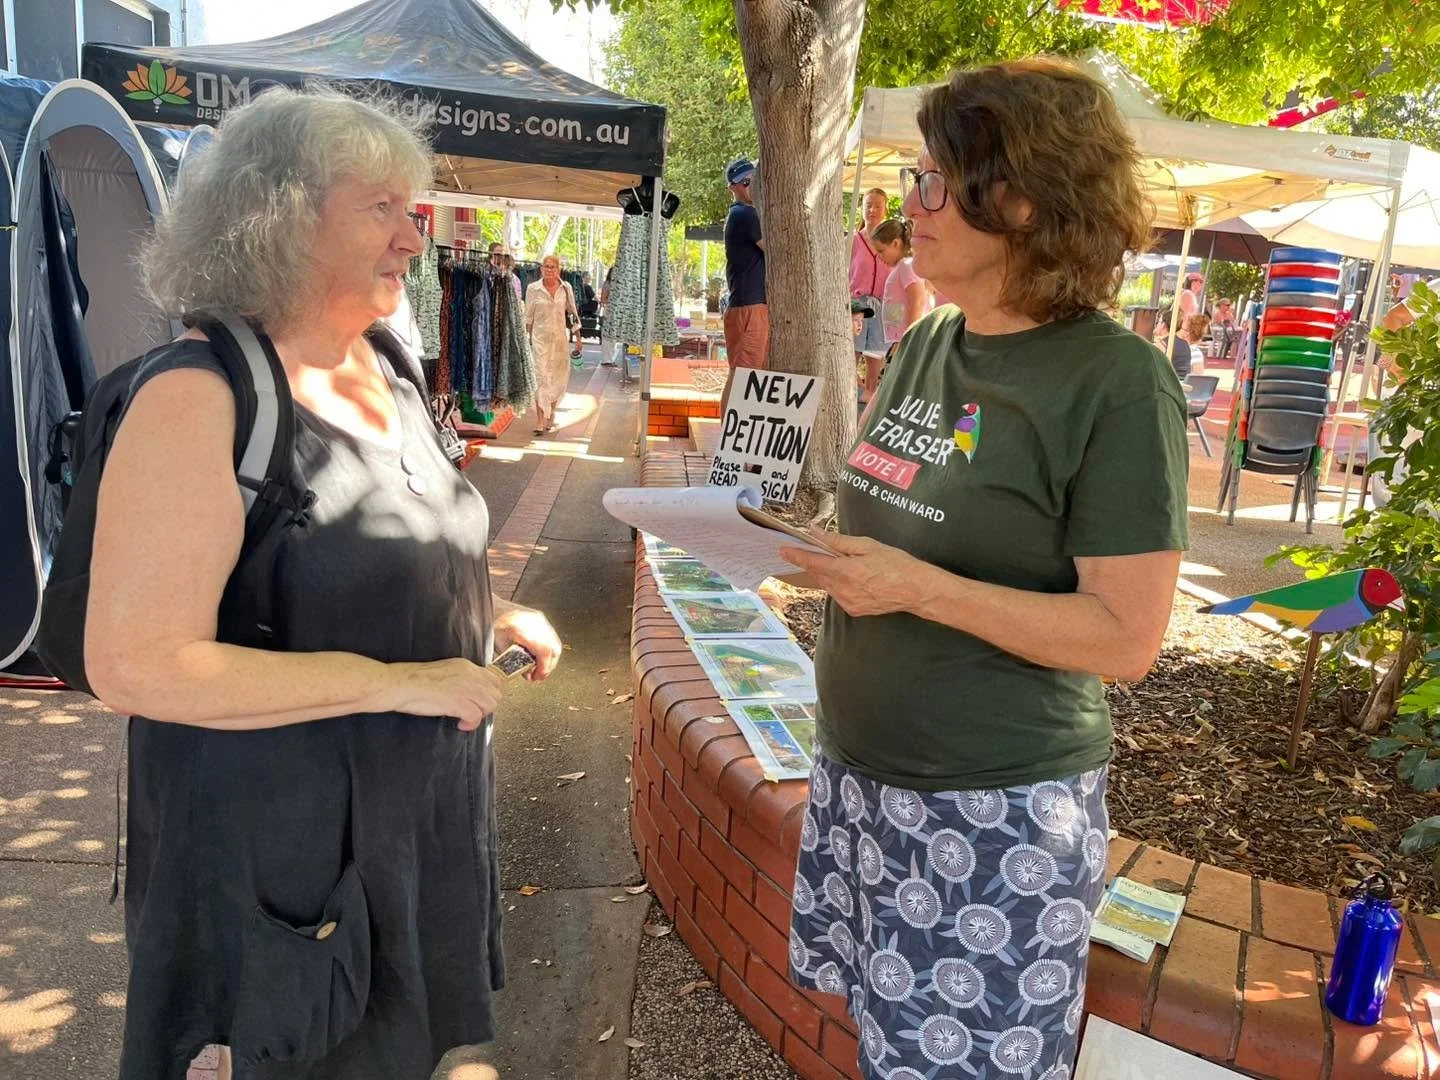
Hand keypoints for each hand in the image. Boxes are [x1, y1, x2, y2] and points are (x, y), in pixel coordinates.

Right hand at [386, 658, 502, 731]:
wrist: (402, 684)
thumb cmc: (415, 680)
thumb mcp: (444, 672)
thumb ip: (460, 679)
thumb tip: (468, 693)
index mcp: (466, 666)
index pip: (493, 680)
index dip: (488, 694)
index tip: (478, 703)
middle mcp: (470, 675)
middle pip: (495, 694)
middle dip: (486, 707)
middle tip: (471, 712)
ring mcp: (466, 688)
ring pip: (490, 705)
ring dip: (480, 715)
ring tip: (465, 719)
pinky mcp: (459, 702)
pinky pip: (476, 717)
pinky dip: (470, 724)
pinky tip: (460, 725)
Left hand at [493, 607, 562, 681]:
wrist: (492, 609)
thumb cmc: (492, 626)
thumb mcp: (501, 648)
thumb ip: (516, 662)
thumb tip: (529, 674)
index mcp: (521, 629)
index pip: (543, 651)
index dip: (544, 667)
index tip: (538, 676)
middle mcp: (534, 622)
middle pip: (552, 648)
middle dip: (548, 666)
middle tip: (539, 675)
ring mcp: (539, 619)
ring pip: (555, 643)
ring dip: (550, 659)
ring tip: (539, 667)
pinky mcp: (541, 619)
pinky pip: (552, 637)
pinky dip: (549, 650)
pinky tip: (540, 656)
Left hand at [779, 531, 924, 616]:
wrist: (916, 590)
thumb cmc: (896, 564)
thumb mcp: (868, 545)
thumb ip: (839, 541)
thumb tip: (816, 533)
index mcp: (846, 571)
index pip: (813, 562)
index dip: (796, 556)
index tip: (783, 551)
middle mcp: (843, 589)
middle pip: (818, 574)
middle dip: (813, 563)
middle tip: (809, 551)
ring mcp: (848, 602)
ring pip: (827, 585)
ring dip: (827, 574)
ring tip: (838, 563)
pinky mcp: (854, 610)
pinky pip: (838, 594)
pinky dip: (839, 584)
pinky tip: (851, 577)